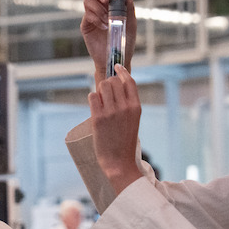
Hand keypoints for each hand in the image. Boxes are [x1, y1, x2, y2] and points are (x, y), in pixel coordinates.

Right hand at [81, 0, 136, 84]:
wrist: (116, 59)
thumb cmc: (125, 43)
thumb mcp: (131, 24)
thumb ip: (129, 9)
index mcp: (112, 5)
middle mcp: (100, 8)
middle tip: (107, 0)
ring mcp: (92, 16)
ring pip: (88, 1)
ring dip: (98, 8)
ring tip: (107, 20)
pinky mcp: (86, 26)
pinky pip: (87, 16)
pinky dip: (96, 19)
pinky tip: (104, 27)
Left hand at [88, 64, 143, 194]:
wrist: (118, 162)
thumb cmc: (124, 142)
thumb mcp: (132, 120)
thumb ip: (127, 104)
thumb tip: (114, 85)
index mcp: (136, 107)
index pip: (129, 80)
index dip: (121, 71)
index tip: (116, 66)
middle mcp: (125, 107)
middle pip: (113, 81)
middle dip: (107, 84)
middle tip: (105, 94)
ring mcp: (111, 112)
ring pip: (102, 86)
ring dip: (99, 90)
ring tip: (100, 101)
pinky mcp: (98, 118)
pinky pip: (92, 96)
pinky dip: (92, 98)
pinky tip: (94, 106)